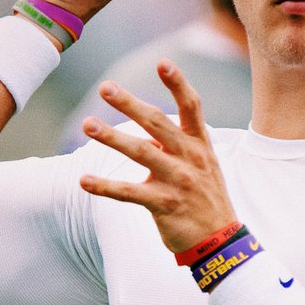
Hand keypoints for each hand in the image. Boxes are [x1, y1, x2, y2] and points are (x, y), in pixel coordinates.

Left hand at [78, 60, 238, 254]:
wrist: (220, 240)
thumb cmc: (206, 198)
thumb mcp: (203, 164)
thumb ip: (179, 141)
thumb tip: (148, 121)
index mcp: (199, 145)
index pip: (192, 107)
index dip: (178, 84)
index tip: (162, 63)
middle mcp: (189, 159)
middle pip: (157, 123)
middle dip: (129, 104)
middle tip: (105, 87)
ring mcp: (177, 182)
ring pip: (140, 153)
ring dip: (111, 137)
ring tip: (88, 125)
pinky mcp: (164, 205)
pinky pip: (129, 193)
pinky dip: (105, 187)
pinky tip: (84, 180)